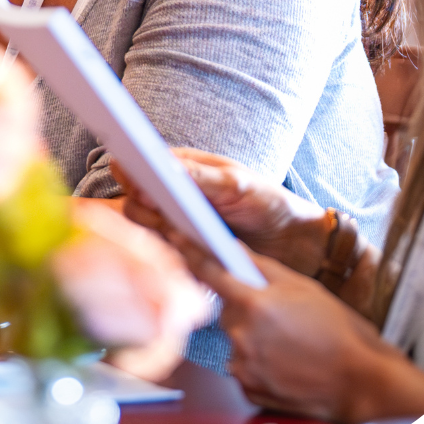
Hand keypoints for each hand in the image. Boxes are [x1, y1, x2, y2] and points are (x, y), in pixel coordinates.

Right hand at [115, 147, 326, 271]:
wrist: (293, 242)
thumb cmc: (268, 202)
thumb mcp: (238, 184)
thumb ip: (200, 177)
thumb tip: (162, 165)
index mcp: (184, 169)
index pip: (143, 165)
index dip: (131, 171)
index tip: (131, 175)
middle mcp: (174, 197)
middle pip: (136, 202)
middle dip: (143, 208)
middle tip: (164, 215)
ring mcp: (179, 226)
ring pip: (147, 232)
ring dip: (158, 235)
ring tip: (182, 237)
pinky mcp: (187, 254)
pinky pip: (167, 257)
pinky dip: (172, 258)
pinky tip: (189, 259)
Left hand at [172, 234, 423, 423]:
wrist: (360, 381)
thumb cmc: (338, 331)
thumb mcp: (300, 286)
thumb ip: (259, 267)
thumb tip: (229, 248)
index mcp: (252, 305)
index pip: (208, 271)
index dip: (190, 252)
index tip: (174, 238)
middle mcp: (239, 337)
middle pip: (226, 309)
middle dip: (243, 305)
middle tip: (278, 312)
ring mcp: (242, 367)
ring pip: (234, 339)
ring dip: (251, 335)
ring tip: (289, 340)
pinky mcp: (247, 390)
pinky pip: (243, 366)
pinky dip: (258, 360)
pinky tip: (285, 360)